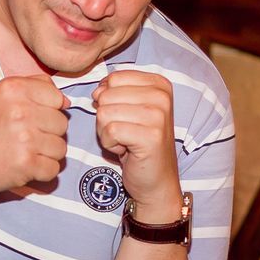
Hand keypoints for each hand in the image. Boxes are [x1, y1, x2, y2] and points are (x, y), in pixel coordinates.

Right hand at [0, 76, 69, 193]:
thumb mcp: (0, 94)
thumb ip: (34, 87)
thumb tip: (65, 101)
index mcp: (15, 89)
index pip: (57, 98)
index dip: (48, 110)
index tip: (32, 118)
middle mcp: (21, 111)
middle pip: (62, 124)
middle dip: (48, 133)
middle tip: (25, 138)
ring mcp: (25, 139)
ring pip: (61, 148)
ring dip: (46, 154)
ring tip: (24, 151)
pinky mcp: (26, 164)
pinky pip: (53, 169)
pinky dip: (41, 171)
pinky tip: (24, 165)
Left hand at [92, 70, 181, 220]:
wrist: (156, 181)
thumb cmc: (139, 144)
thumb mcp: (129, 109)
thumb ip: (114, 92)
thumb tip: (97, 91)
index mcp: (159, 85)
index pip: (114, 78)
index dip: (109, 100)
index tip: (126, 117)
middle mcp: (162, 96)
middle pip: (107, 95)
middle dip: (106, 117)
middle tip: (125, 132)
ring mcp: (158, 116)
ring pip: (104, 113)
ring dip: (107, 132)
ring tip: (126, 141)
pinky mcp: (150, 136)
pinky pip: (109, 131)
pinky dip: (109, 144)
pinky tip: (125, 150)